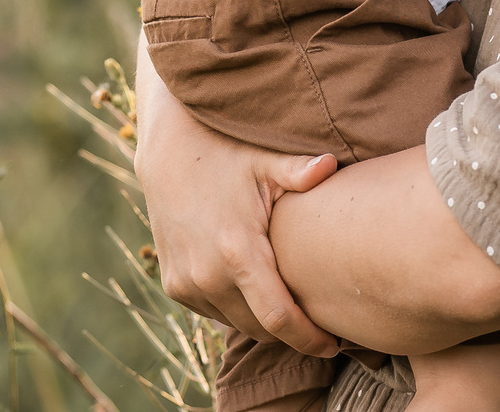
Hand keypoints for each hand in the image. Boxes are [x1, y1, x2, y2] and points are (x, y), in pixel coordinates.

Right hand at [132, 37, 339, 354]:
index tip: (332, 346)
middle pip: (260, 328)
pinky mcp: (174, 285)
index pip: (278, 318)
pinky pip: (214, 311)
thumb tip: (332, 166)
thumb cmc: (226, 155)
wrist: (167, 154)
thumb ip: (300, 171)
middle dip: (291, 332)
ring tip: (292, 306)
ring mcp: (186, 283)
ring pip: (237, 322)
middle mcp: (207, 275)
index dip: (307, 338)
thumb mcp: (264, 162)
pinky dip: (237, 308)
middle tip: (321, 324)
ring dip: (263, 321)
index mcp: (237, 251)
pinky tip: (257, 290)